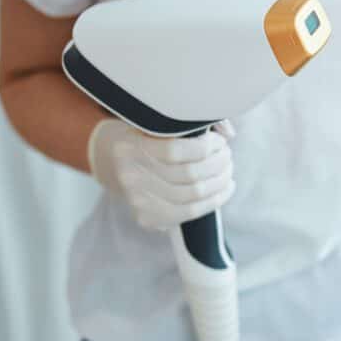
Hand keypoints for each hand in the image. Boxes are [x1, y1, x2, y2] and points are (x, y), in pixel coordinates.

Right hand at [87, 118, 235, 229]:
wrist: (112, 166)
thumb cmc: (142, 140)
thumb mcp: (154, 123)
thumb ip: (189, 122)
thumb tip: (228, 133)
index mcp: (129, 146)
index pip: (175, 150)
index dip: (206, 146)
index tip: (219, 140)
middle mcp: (130, 175)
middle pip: (189, 174)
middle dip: (218, 163)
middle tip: (226, 155)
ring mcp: (137, 200)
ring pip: (194, 193)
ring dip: (220, 180)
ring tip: (227, 170)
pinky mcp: (148, 218)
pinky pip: (191, 212)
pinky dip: (215, 200)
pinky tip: (225, 188)